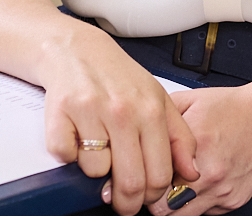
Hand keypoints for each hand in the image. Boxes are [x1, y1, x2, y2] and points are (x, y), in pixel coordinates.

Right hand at [36, 23, 199, 215]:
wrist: (78, 50)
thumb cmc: (120, 78)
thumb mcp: (159, 100)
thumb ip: (180, 137)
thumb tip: (192, 173)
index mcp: (151, 111)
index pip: (159, 174)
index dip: (152, 196)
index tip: (145, 198)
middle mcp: (123, 111)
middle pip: (130, 182)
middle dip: (126, 203)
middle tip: (121, 201)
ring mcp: (91, 112)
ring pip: (96, 172)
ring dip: (95, 172)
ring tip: (98, 152)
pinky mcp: (59, 114)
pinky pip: (65, 157)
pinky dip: (68, 155)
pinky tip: (77, 138)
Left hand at [147, 70, 251, 214]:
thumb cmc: (232, 107)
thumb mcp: (191, 100)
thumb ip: (160, 117)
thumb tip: (132, 131)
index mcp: (194, 143)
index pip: (150, 178)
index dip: (138, 179)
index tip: (133, 176)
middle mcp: (209, 172)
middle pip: (162, 207)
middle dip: (152, 199)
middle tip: (150, 186)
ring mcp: (222, 190)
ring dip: (172, 205)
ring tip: (173, 187)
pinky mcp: (234, 201)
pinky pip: (205, 213)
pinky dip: (197, 203)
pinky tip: (199, 185)